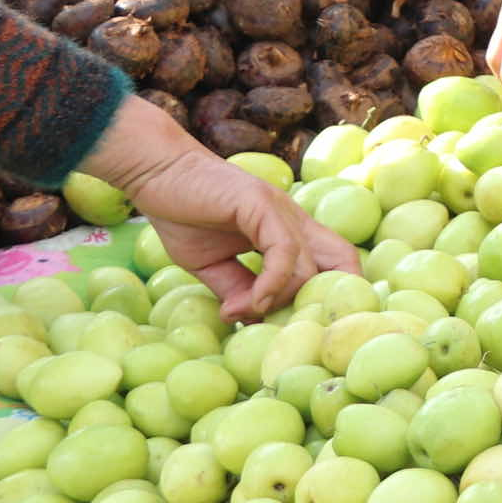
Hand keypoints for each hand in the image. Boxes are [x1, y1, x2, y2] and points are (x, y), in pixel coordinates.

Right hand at [79, 96, 356, 320]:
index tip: (302, 329)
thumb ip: (238, 290)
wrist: (158, 172)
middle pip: (343, 260)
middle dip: (328, 300)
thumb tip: (251, 319)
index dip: (330, 296)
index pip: (335, 263)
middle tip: (290, 330)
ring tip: (249, 313)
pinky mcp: (262, 204)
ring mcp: (282, 210)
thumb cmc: (185, 215)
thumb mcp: (214, 265)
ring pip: (312, 264)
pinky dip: (273, 283)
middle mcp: (295, 220)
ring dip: (284, 301)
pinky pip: (284, 250)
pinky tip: (251, 302)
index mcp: (289, 232)